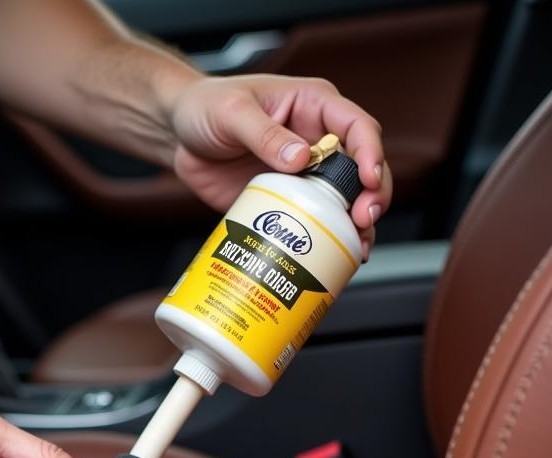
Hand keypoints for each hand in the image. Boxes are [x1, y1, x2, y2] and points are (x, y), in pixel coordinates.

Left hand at [167, 74, 390, 260]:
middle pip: (362, 168)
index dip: (370, 153)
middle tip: (364, 221)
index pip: (358, 127)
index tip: (367, 180)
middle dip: (372, 195)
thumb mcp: (232, 112)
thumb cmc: (206, 107)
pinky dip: (327, 239)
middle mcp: (317, 140)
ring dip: (357, 224)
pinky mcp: (286, 200)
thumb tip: (300, 158)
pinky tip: (334, 256)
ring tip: (359, 246)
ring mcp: (304, 173)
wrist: (179, 135)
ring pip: (345, 199)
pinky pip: (314, 220)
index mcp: (313, 107)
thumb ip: (265, 134)